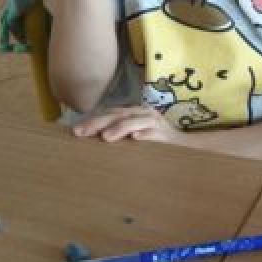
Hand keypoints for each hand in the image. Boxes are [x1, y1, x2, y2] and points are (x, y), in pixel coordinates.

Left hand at [72, 106, 190, 145]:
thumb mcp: (134, 137)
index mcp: (134, 113)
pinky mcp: (166, 135)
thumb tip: (93, 139)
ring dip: (119, 129)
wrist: (185, 148)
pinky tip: (136, 139)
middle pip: (118, 115)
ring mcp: (155, 123)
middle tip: (81, 133)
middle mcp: (143, 114)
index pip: (110, 114)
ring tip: (104, 137)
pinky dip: (145, 135)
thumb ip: (119, 135)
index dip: (93, 121)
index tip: (76, 131)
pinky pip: (154, 133)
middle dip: (98, 124)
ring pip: (134, 122)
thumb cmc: (155, 144)